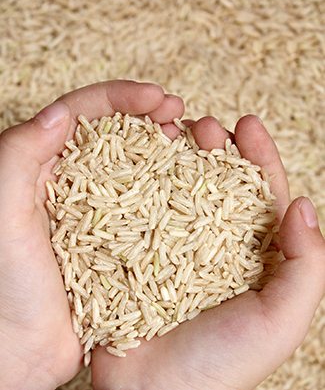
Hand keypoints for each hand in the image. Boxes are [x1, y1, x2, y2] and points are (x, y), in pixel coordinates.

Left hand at [0, 81, 183, 389]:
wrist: (20, 349)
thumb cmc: (6, 286)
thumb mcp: (3, 215)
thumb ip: (18, 157)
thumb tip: (59, 115)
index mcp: (43, 166)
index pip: (83, 114)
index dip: (121, 98)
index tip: (157, 97)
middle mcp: (73, 181)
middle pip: (115, 132)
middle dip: (148, 115)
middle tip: (179, 113)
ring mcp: (98, 209)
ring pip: (135, 164)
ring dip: (163, 148)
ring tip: (191, 141)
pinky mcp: (118, 237)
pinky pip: (146, 203)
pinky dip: (168, 189)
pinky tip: (189, 185)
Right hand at [91, 115, 324, 389]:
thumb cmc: (221, 363)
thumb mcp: (280, 319)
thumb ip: (305, 266)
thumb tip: (302, 206)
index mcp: (251, 254)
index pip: (260, 195)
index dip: (258, 157)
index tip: (248, 125)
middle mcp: (212, 243)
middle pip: (218, 182)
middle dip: (216, 148)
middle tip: (205, 126)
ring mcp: (172, 244)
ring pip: (179, 187)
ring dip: (178, 156)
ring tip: (173, 132)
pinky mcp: (138, 249)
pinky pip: (141, 206)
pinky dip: (142, 179)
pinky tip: (141, 158)